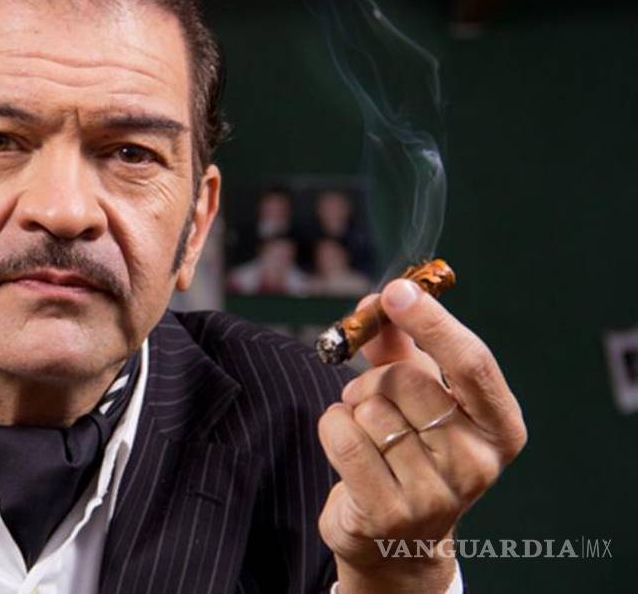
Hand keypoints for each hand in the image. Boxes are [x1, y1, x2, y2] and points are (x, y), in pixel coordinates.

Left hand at [316, 279, 527, 592]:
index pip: (471, 364)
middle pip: (408, 382)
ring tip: (365, 432)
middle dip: (375, 379)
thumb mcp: (416, 396)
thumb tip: (375, 301)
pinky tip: (344, 444)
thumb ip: (398, 346)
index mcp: (500, 428)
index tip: (397, 291)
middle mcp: (477, 463)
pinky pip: (343, 437)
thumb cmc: (410, 452)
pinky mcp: (388, 513)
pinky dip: (331, 426)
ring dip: (352, 408)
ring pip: (370, 410)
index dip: (433, 322)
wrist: (398, 542)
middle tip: (370, 398)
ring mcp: (436, 494)